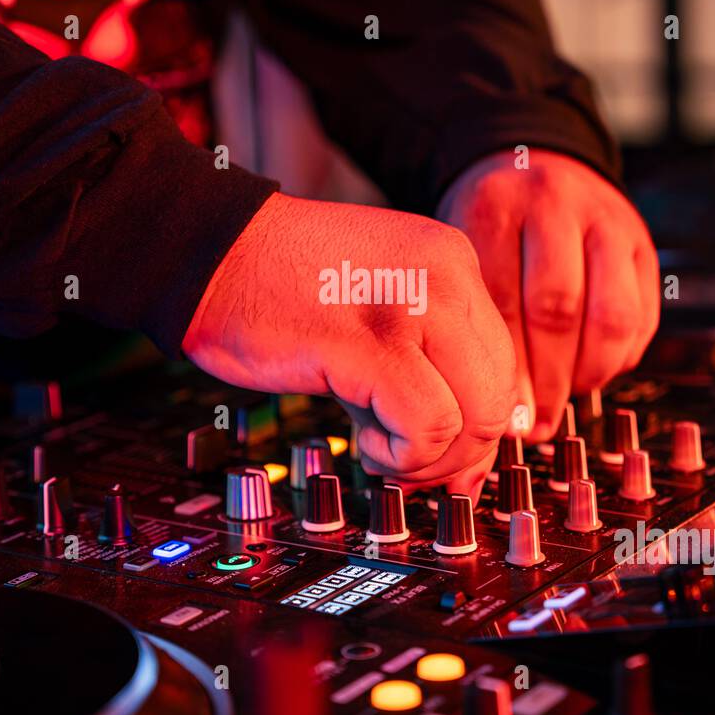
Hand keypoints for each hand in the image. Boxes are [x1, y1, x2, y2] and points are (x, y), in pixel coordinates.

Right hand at [182, 192, 517, 495]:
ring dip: (429, 458)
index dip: (478, 424)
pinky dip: (402, 456)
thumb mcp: (377, 309)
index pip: (503, 363)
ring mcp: (414, 307)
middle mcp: (445, 277)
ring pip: (476, 416)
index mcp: (451, 262)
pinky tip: (363, 439)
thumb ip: (428, 367)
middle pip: (499, 395)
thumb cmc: (279, 283)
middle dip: (462, 451)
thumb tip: (467, 458)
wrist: (211, 251)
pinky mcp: (374, 346)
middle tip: (412, 463)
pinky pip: (429, 426)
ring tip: (380, 446)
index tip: (447, 455)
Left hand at [438, 149, 659, 441]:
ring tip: (566, 398)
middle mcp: (554, 205)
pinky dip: (618, 357)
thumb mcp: (461, 253)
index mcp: (495, 206)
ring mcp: (606, 221)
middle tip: (535, 421)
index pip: (504, 300)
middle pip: (558, 309)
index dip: (506, 370)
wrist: (532, 167)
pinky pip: (643, 316)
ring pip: (611, 316)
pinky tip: (590, 372)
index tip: (501, 415)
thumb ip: (472, 316)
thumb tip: (498, 408)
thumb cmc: (487, 227)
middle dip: (547, 379)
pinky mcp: (642, 244)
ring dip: (588, 372)